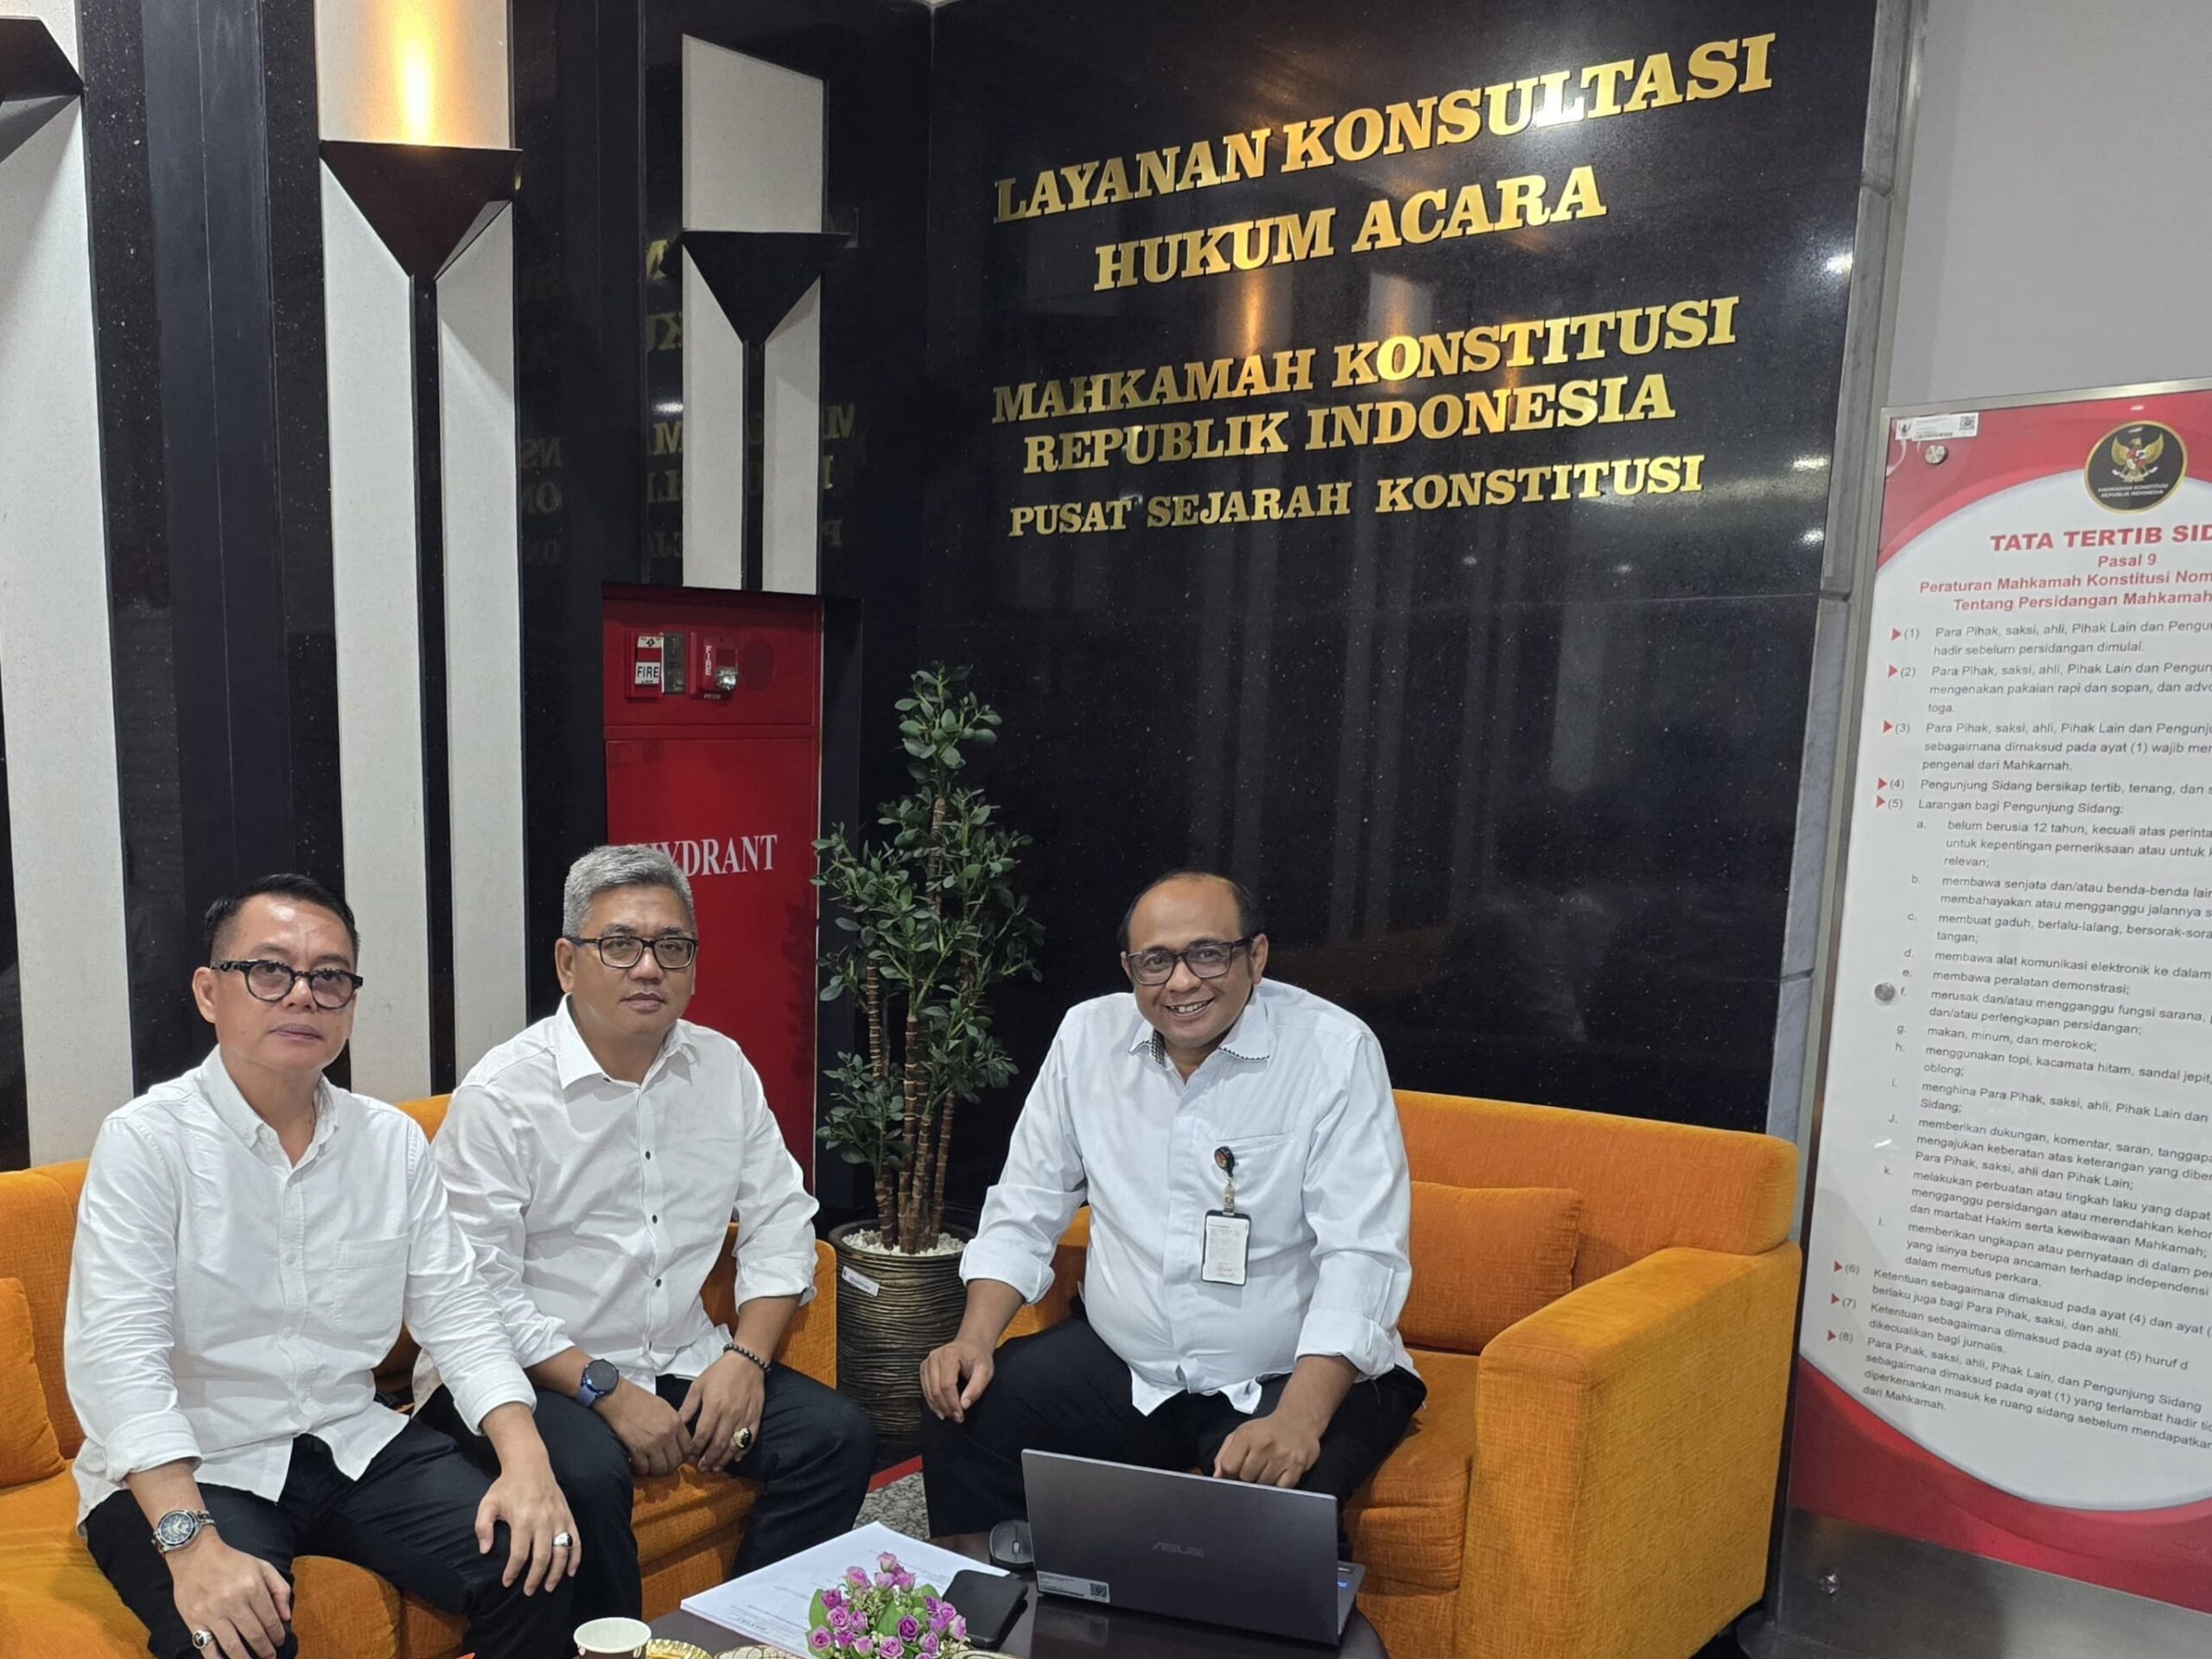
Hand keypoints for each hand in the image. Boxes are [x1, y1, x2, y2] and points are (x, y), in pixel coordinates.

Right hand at [166, 1534, 291, 1658]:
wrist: (195, 1555)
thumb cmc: (232, 1561)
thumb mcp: (262, 1566)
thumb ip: (279, 1589)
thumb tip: (286, 1617)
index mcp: (252, 1587)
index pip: (270, 1620)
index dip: (278, 1635)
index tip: (280, 1641)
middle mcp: (233, 1602)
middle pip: (255, 1635)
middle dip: (266, 1650)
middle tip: (270, 1657)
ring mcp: (212, 1614)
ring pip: (233, 1646)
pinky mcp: (194, 1621)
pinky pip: (207, 1648)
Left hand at [474, 1451, 580, 1595]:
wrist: (530, 1465)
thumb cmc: (507, 1486)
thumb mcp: (488, 1503)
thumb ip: (483, 1527)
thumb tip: (485, 1551)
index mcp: (523, 1520)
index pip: (519, 1554)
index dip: (513, 1572)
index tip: (507, 1582)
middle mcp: (543, 1521)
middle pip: (542, 1558)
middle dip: (535, 1578)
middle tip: (529, 1592)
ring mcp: (559, 1518)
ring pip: (561, 1552)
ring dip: (556, 1572)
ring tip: (548, 1587)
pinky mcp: (568, 1515)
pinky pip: (575, 1540)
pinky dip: (575, 1557)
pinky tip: (571, 1571)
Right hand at [596, 1378, 687, 1477]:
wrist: (618, 1397)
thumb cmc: (637, 1400)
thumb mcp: (664, 1408)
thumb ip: (673, 1425)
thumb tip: (676, 1440)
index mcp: (675, 1422)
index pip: (687, 1448)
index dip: (682, 1457)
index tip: (675, 1458)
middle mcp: (667, 1434)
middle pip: (675, 1462)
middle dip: (668, 1467)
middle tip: (660, 1465)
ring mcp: (652, 1443)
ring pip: (660, 1469)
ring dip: (654, 1470)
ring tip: (647, 1466)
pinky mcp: (637, 1449)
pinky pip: (643, 1469)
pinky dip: (639, 1470)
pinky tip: (636, 1465)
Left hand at [677, 1352, 765, 1472]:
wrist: (747, 1361)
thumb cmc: (720, 1372)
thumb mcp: (698, 1385)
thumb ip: (688, 1407)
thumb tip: (678, 1424)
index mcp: (713, 1407)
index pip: (702, 1436)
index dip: (695, 1450)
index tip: (689, 1457)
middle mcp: (729, 1415)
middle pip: (718, 1445)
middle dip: (709, 1460)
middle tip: (702, 1469)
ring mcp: (744, 1417)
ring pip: (734, 1445)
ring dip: (724, 1459)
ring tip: (716, 1468)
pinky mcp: (756, 1417)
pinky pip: (750, 1438)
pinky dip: (743, 1450)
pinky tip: (736, 1458)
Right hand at [919, 1335, 995, 1421]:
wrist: (972, 1344)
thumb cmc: (979, 1357)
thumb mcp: (985, 1371)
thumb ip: (976, 1387)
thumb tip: (964, 1405)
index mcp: (949, 1355)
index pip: (947, 1385)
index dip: (953, 1403)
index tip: (961, 1415)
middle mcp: (934, 1357)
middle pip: (935, 1389)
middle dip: (945, 1407)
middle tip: (957, 1418)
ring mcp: (927, 1362)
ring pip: (928, 1391)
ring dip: (938, 1407)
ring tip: (950, 1416)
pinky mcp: (925, 1367)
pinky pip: (925, 1388)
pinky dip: (932, 1401)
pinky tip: (941, 1410)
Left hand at [1212, 1411, 1321, 1488]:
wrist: (1299, 1421)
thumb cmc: (1267, 1430)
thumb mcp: (1241, 1433)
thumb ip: (1224, 1454)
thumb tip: (1217, 1476)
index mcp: (1247, 1435)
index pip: (1229, 1466)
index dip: (1228, 1473)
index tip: (1233, 1472)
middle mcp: (1264, 1445)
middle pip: (1245, 1478)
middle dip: (1246, 1477)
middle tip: (1254, 1468)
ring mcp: (1281, 1457)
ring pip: (1262, 1485)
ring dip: (1262, 1482)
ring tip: (1267, 1469)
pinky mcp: (1296, 1467)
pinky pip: (1280, 1488)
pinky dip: (1277, 1486)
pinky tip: (1278, 1474)